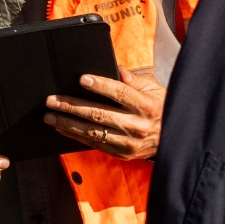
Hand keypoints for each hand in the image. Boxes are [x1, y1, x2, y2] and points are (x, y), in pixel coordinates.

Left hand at [44, 68, 163, 160]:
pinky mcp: (122, 154)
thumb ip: (135, 79)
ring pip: (93, 132)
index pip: (120, 93)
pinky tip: (62, 128)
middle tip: (52, 100)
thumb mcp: (154, 89)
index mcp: (147, 106)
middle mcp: (137, 125)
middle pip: (99, 114)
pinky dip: (76, 136)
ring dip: (68, 123)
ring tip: (49, 116)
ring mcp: (129, 143)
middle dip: (72, 106)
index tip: (82, 79)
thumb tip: (118, 69)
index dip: (101, 86)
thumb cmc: (160, 107)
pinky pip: (95, 144)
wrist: (174, 138)